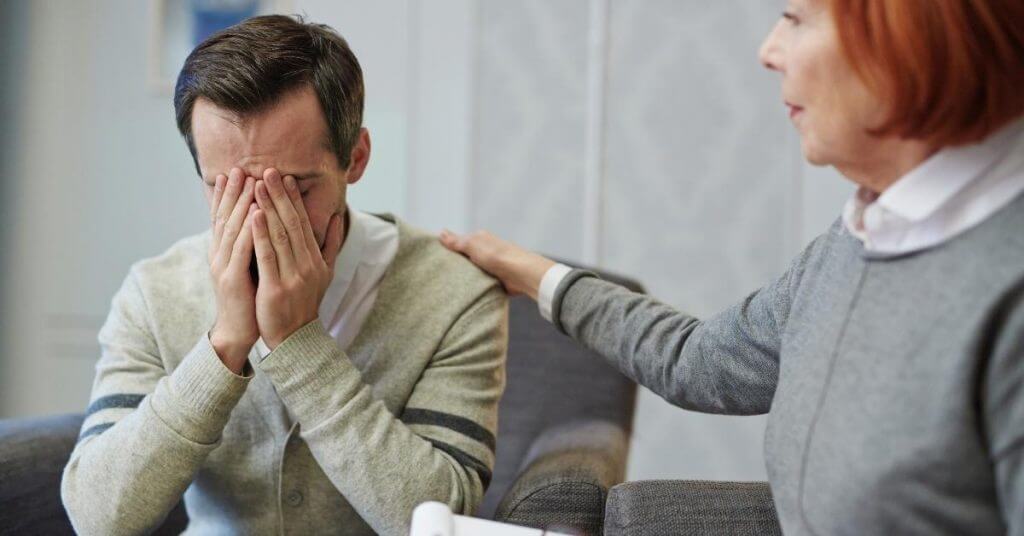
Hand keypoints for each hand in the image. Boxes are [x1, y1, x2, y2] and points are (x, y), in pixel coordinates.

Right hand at [208, 168, 258, 373]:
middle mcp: (219, 256)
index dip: (227, 195)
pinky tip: (256, 214)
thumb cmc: (248, 298)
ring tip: (249, 183)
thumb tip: (261, 223)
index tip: (234, 172)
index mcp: (223, 252)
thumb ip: (253, 245)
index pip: (223, 217)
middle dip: (233, 192)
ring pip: (232, 230)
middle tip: (240, 168)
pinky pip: (242, 251)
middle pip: (225, 218)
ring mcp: (223, 267)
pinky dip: (249, 230)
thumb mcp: (249, 267)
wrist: (238, 331)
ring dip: (240, 205)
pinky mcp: (233, 280)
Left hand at [252, 168, 342, 348]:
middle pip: (292, 224)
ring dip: (268, 208)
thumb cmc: (306, 303)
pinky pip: (268, 256)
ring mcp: (293, 276)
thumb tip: (338, 218)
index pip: (303, 223)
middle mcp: (307, 265)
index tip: (285, 177)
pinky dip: (260, 234)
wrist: (295, 339)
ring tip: (257, 185)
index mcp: (316, 259)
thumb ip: (331, 244)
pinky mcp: (277, 288)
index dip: (294, 199)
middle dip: (279, 196)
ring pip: (280, 235)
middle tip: (268, 171)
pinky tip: (253, 216)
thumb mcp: (326, 273)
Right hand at [438, 230, 554, 299]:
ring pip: (472, 272)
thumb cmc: (497, 255)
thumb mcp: (472, 244)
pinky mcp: (496, 280)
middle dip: (455, 266)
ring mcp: (491, 266)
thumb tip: (441, 232)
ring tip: (449, 285)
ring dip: (465, 278)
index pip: (459, 243)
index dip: (448, 250)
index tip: (434, 258)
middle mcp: (486, 251)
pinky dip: (474, 287)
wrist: (521, 274)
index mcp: (480, 239)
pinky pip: (480, 284)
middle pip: (465, 259)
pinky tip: (465, 291)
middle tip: (439, 275)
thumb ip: (456, 241)